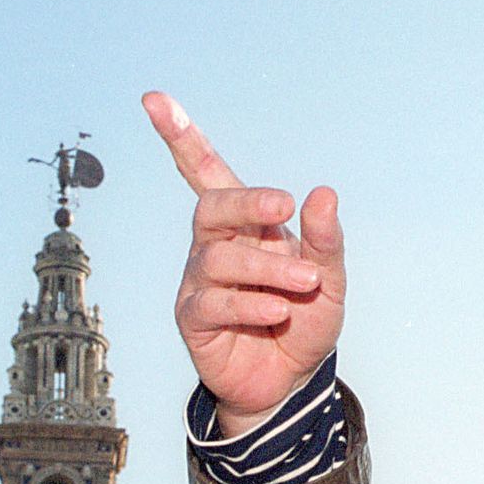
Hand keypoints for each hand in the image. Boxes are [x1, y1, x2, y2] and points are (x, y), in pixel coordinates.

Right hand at [143, 91, 345, 435]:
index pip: (206, 172)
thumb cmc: (304, 323)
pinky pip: (213, 302)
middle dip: (247, 202)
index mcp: (245, 226)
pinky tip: (278, 311)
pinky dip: (251, 303)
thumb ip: (326, 243)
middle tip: (285, 207)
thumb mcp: (329, 283)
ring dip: (267, 268)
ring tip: (306, 286)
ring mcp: (199, 282)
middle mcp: (215, 246)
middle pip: (211, 206)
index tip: (154, 100)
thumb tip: (323, 194)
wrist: (292, 382)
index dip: (181, 138)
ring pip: (218, 257)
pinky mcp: (193, 319)